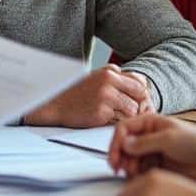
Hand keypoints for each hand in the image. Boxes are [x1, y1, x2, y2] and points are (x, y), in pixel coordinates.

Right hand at [24, 65, 152, 126]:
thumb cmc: (76, 93)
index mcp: (109, 72)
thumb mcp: (97, 78)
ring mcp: (105, 97)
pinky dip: (116, 123)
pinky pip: (120, 121)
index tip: (137, 103)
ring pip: (132, 110)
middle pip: (140, 96)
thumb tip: (141, 87)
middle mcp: (109, 82)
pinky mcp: (101, 113)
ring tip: (114, 117)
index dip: (141, 95)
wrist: (53, 104)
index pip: (139, 82)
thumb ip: (116, 80)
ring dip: (127, 116)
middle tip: (130, 114)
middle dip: (138, 106)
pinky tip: (104, 121)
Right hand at [108, 114, 195, 180]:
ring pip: (129, 159)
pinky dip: (136, 174)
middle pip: (123, 145)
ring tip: (134, 174)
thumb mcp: (168, 139)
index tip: (114, 158)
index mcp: (149, 122)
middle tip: (120, 170)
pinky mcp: (155, 164)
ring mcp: (150, 150)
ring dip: (128, 167)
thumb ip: (145, 142)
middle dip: (120, 157)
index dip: (116, 143)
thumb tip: (124, 144)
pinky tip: (140, 177)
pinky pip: (139, 169)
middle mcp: (147, 135)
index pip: (123, 129)